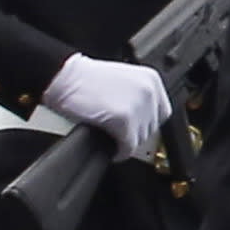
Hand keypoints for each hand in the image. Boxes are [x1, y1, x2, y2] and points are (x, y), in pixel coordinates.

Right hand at [43, 51, 170, 159]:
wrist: (66, 77)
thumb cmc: (87, 79)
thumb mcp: (124, 80)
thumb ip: (138, 97)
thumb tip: (143, 119)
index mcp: (151, 79)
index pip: (163, 113)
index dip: (147, 124)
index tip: (136, 129)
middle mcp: (148, 91)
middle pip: (152, 128)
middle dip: (135, 134)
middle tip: (119, 134)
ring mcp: (137, 105)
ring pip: (140, 139)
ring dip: (126, 143)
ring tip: (113, 139)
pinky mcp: (124, 120)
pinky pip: (127, 146)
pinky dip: (119, 152)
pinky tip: (111, 147)